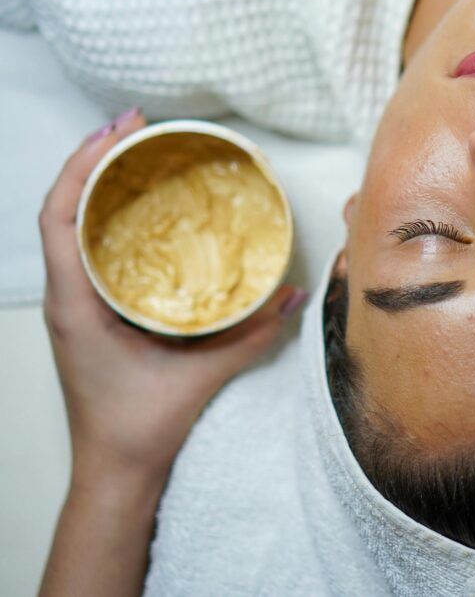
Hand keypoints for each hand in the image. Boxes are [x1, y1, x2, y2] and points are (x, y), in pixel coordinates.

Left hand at [39, 108, 307, 487]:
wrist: (114, 470)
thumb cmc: (138, 427)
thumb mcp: (201, 375)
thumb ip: (251, 334)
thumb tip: (293, 294)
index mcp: (76, 303)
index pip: (59, 216)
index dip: (83, 165)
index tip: (119, 130)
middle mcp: (66, 297)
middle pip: (61, 208)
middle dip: (93, 159)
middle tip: (136, 126)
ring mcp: (73, 304)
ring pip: (70, 227)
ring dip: (96, 185)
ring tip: (135, 154)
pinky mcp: (88, 313)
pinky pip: (87, 250)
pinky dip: (105, 217)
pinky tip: (138, 209)